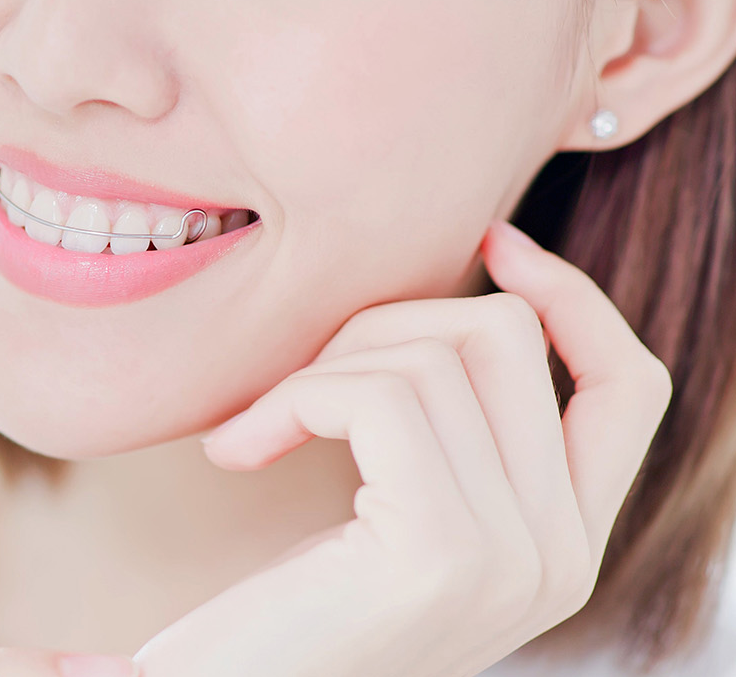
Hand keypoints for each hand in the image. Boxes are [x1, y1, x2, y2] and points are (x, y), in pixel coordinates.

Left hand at [0, 219, 672, 676]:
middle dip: (382, 325)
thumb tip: (476, 283)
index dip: (570, 300)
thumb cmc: (278, 621)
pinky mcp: (443, 550)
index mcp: (565, 547)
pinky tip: (235, 452)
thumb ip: (452, 439)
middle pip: (510, 342)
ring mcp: (515, 559)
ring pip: (436, 358)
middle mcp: (564, 559)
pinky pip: (378, 398)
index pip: (628, 388)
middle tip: (291, 387)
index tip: (488, 242)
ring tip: (252, 434)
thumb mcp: (390, 518)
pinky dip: (291, 401)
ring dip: (316, 371)